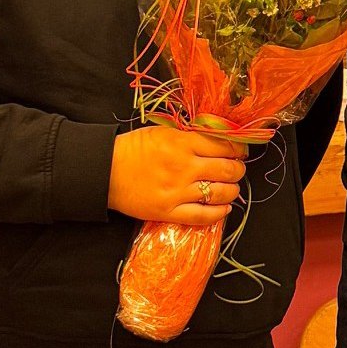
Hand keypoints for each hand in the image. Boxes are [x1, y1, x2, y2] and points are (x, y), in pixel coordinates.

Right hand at [108, 126, 246, 225]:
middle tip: (237, 168)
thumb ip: (190, 136)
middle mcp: (184, 167)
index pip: (224, 144)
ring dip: (233, 190)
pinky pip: (203, 216)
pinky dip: (219, 212)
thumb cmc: (134, 148)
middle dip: (238, 169)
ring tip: (232, 187)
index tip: (240, 150)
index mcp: (182, 142)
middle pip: (227, 169)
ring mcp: (178, 192)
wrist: (106, 171)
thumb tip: (218, 138)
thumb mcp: (164, 131)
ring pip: (220, 193)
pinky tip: (224, 207)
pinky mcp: (169, 212)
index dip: (238, 148)